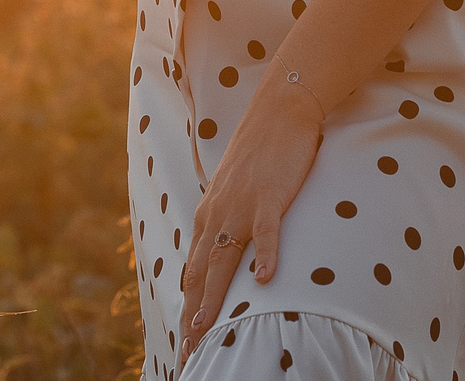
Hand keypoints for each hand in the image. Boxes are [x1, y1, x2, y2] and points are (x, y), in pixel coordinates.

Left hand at [176, 80, 321, 356]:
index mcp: (209, 216)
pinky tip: (265, 281)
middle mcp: (217, 215)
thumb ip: (228, 220)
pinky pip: (266, 232)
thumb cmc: (261, 152)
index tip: (186, 343)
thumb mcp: (235, 190)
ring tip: (207, 329)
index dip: (188, 309)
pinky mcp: (269, 196)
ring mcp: (241, 207)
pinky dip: (264, 256)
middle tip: (189, 352)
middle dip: (193, 316)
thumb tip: (227, 250)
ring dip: (214, 297)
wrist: (279, 112)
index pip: (194, 272)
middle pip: (201, 275)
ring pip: (223, 260)